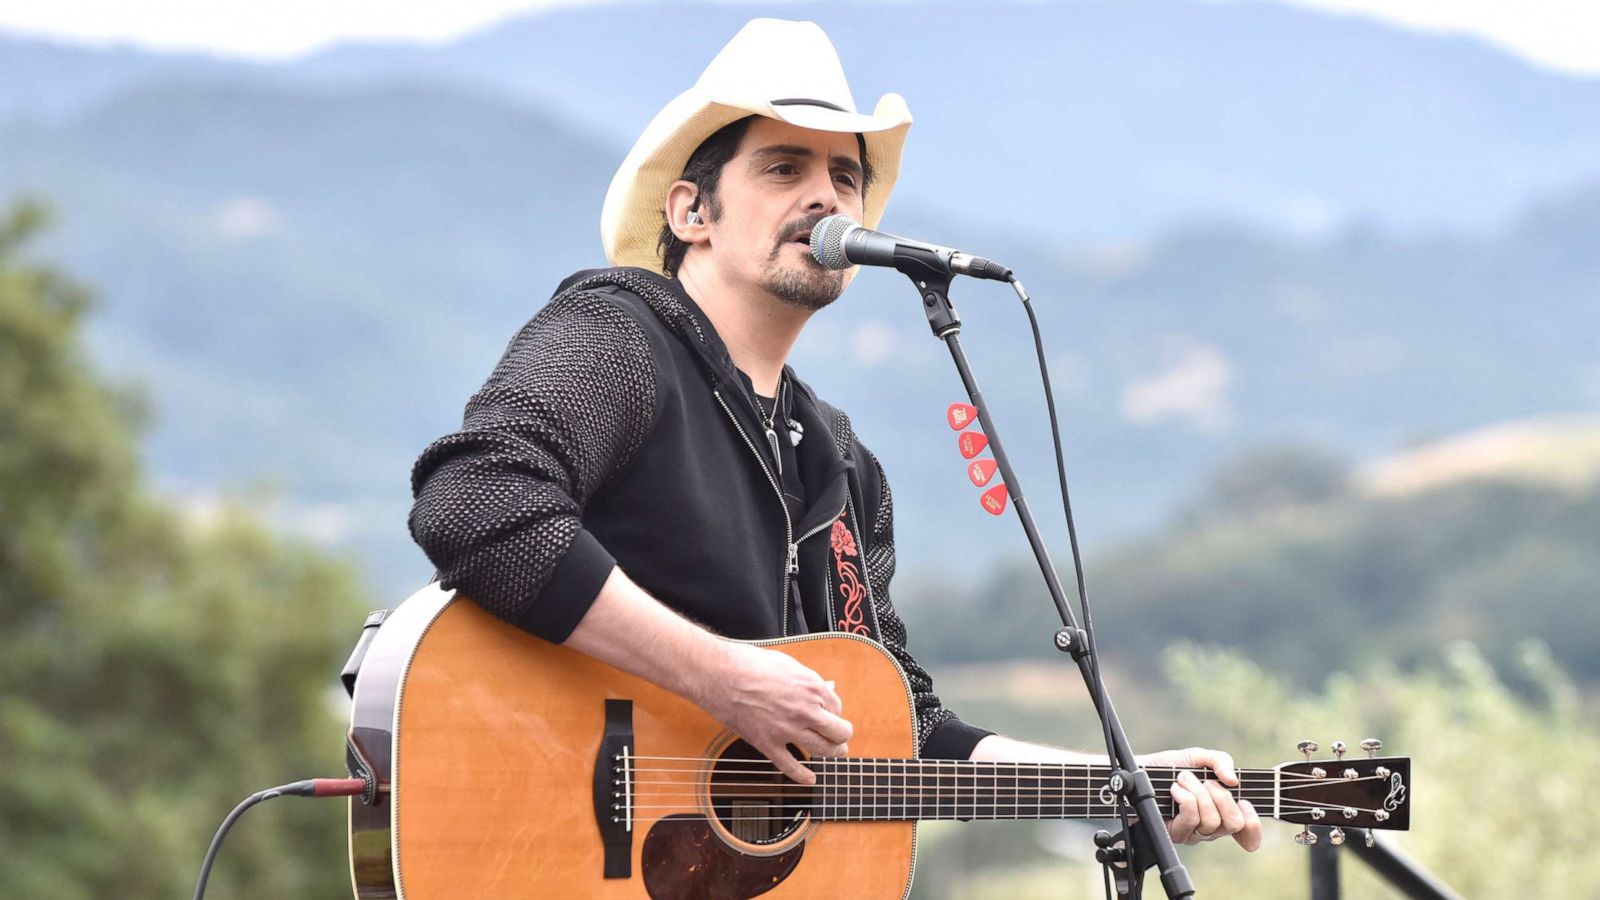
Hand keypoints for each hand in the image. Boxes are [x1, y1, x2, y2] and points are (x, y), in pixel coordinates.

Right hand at [691, 641, 852, 785]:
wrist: (720, 674)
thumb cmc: (751, 663)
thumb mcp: (788, 664)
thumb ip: (810, 679)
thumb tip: (829, 687)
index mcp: (812, 687)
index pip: (837, 706)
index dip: (834, 710)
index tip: (827, 711)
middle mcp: (805, 710)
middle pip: (838, 732)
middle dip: (842, 735)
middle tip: (841, 737)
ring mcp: (787, 729)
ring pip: (823, 750)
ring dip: (834, 753)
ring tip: (836, 753)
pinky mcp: (768, 744)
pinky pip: (790, 766)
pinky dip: (803, 776)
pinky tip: (810, 779)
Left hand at [1137, 746, 1261, 851]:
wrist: (1139, 771)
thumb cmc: (1169, 767)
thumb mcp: (1198, 757)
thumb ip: (1220, 761)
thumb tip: (1233, 780)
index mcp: (1221, 811)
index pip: (1247, 833)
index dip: (1253, 826)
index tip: (1244, 803)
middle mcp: (1210, 826)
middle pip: (1233, 824)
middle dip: (1223, 797)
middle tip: (1207, 782)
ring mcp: (1193, 832)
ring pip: (1211, 821)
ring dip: (1198, 793)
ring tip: (1183, 779)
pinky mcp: (1175, 833)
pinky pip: (1191, 819)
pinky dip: (1186, 798)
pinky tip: (1176, 789)